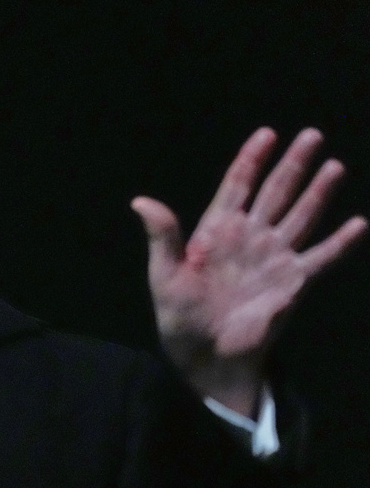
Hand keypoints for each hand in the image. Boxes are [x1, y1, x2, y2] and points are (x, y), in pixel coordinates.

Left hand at [131, 127, 367, 416]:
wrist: (204, 354)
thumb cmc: (179, 315)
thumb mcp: (164, 274)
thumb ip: (162, 236)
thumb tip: (140, 201)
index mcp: (216, 231)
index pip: (237, 186)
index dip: (251, 160)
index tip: (266, 134)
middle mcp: (249, 237)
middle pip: (275, 193)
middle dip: (293, 165)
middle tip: (312, 135)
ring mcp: (273, 258)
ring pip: (301, 217)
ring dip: (318, 193)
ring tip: (334, 167)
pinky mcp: (292, 282)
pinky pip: (321, 258)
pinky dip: (340, 243)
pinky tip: (358, 224)